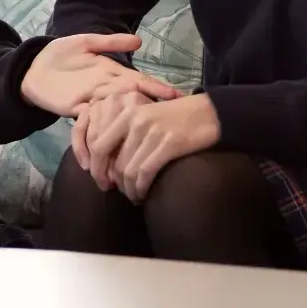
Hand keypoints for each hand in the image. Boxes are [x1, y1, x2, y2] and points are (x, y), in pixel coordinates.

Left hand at [21, 33, 180, 116]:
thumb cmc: (60, 55)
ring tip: (149, 126)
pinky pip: (91, 119)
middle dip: (151, 107)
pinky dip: (102, 123)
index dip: (157, 88)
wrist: (32, 67)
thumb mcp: (86, 42)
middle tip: (172, 117)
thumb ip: (110, 42)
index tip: (177, 95)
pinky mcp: (74, 109)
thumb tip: (139, 41)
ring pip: (115, 110)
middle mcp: (106, 89)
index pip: (139, 81)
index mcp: (111, 73)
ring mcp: (91, 100)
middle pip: (132, 99)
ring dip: (130, 118)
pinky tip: (115, 132)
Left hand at [108, 93, 222, 203]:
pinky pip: (146, 172)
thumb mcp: (144, 115)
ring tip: (133, 196)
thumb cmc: (175, 117)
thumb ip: (124, 132)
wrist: (209, 112)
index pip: (97, 144)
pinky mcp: (169, 143)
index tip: (102, 180)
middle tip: (117, 192)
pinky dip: (141, 188)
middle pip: (112, 161)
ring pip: (128, 170)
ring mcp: (152, 132)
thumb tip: (106, 163)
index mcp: (125, 111)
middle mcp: (135, 120)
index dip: (96, 167)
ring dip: (129, 189)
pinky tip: (143, 194)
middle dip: (112, 182)